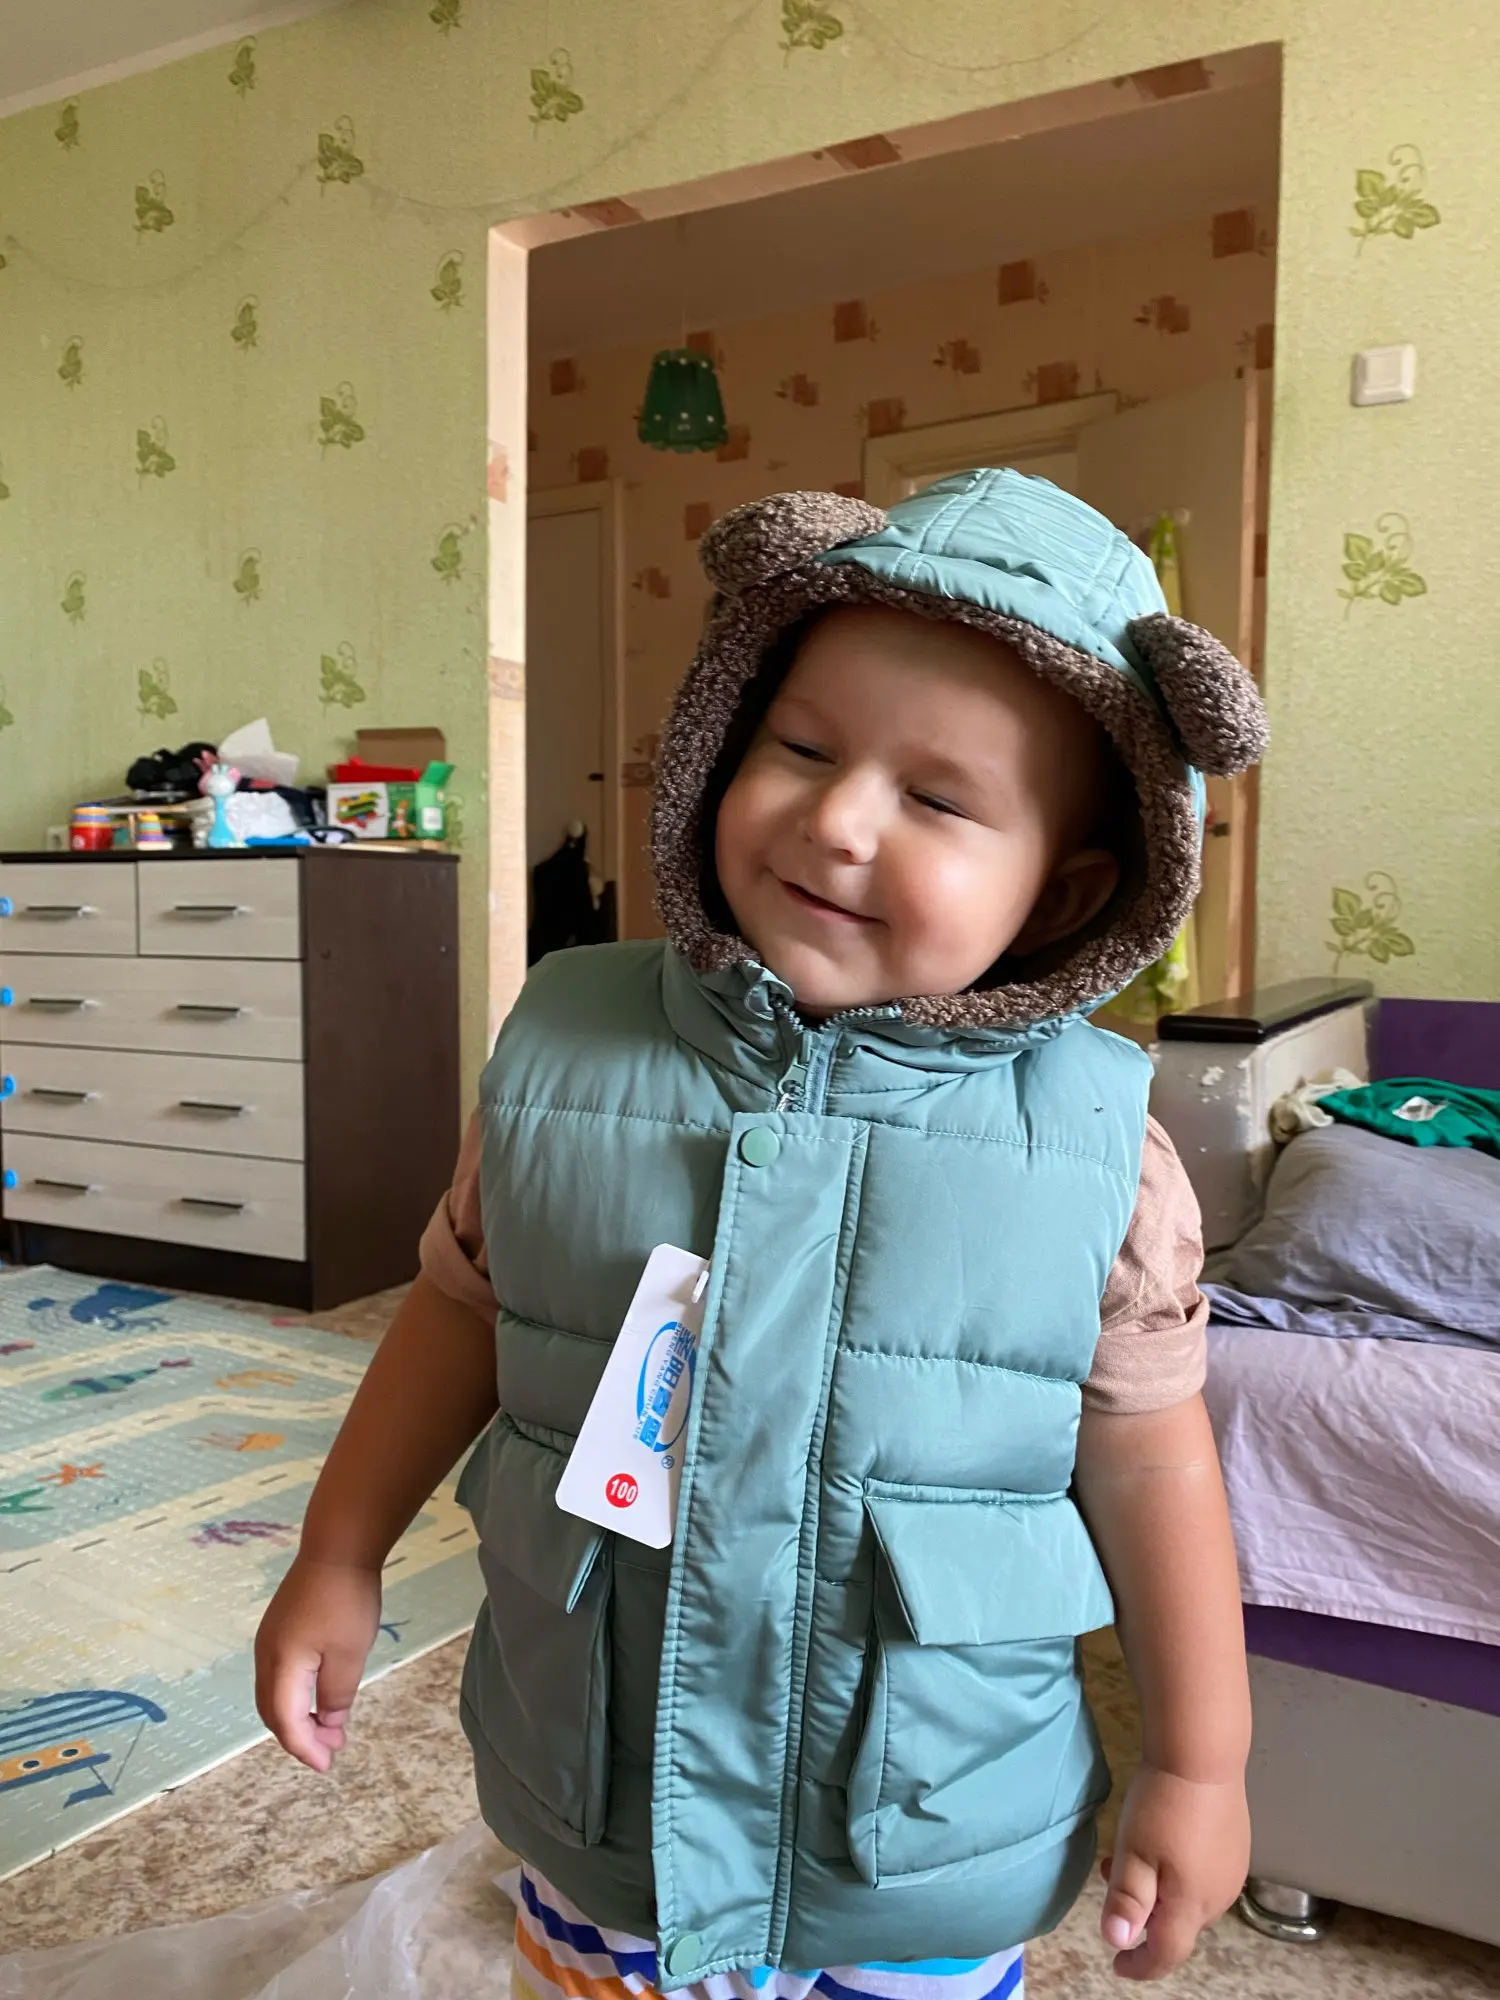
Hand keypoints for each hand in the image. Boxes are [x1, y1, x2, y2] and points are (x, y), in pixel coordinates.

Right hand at [254, 1555, 381, 1771]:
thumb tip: (329, 1723)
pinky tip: (322, 1696)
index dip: (304, 1747)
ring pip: (275, 1695)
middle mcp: (266, 1656)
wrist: (338, 1547)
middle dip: (300, 1736)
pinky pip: (281, 1676)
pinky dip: (297, 1696)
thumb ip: (337, 1695)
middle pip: (273, 1711)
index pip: (285, 1721)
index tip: (327, 1765)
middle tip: (330, 1751)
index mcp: (281, 1665)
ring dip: (299, 1717)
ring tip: (331, 1729)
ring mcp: (269, 1640)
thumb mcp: (349, 1655)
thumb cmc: (346, 1601)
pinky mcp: (279, 1629)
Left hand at [1099, 1765, 1250, 1979]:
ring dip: (1160, 1893)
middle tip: (1112, 1881)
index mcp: (1191, 1906)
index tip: (1117, 1964)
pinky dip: (1178, 1876)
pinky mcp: (1236, 1848)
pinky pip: (1204, 1878)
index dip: (1141, 1966)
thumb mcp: (1134, 1851)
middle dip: (1145, 1919)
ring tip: (1131, 1857)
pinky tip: (1164, 1844)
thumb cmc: (1163, 1806)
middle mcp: (1219, 1898)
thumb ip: (1127, 1900)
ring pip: (1190, 1901)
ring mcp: (1232, 1872)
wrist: (1204, 1756)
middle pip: (1179, 1928)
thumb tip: (1117, 1941)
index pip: (1167, 1954)